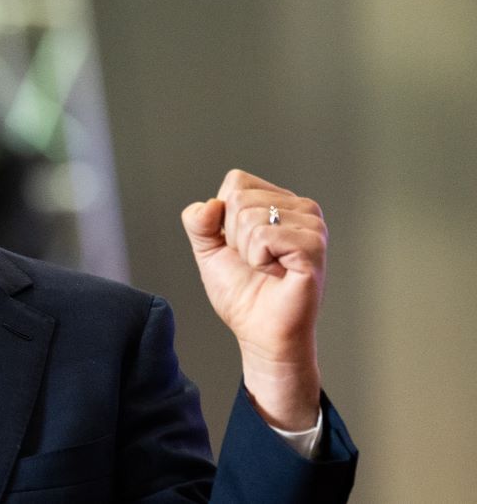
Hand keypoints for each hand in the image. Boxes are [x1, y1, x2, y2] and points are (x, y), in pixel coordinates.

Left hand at [181, 169, 326, 429]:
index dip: (223, 218)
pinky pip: (264, 236)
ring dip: (246, 250)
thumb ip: (198, 222)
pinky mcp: (314, 246)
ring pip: (250, 215)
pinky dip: (259, 260)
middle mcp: (300, 207)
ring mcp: (312, 225)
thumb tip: (208, 204)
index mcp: (279, 201)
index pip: (236, 182)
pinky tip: (277, 273)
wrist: (260, 332)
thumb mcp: (208, 250)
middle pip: (239, 197)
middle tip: (255, 261)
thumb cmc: (242, 293)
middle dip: (233, 236)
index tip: (239, 246)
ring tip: (267, 268)